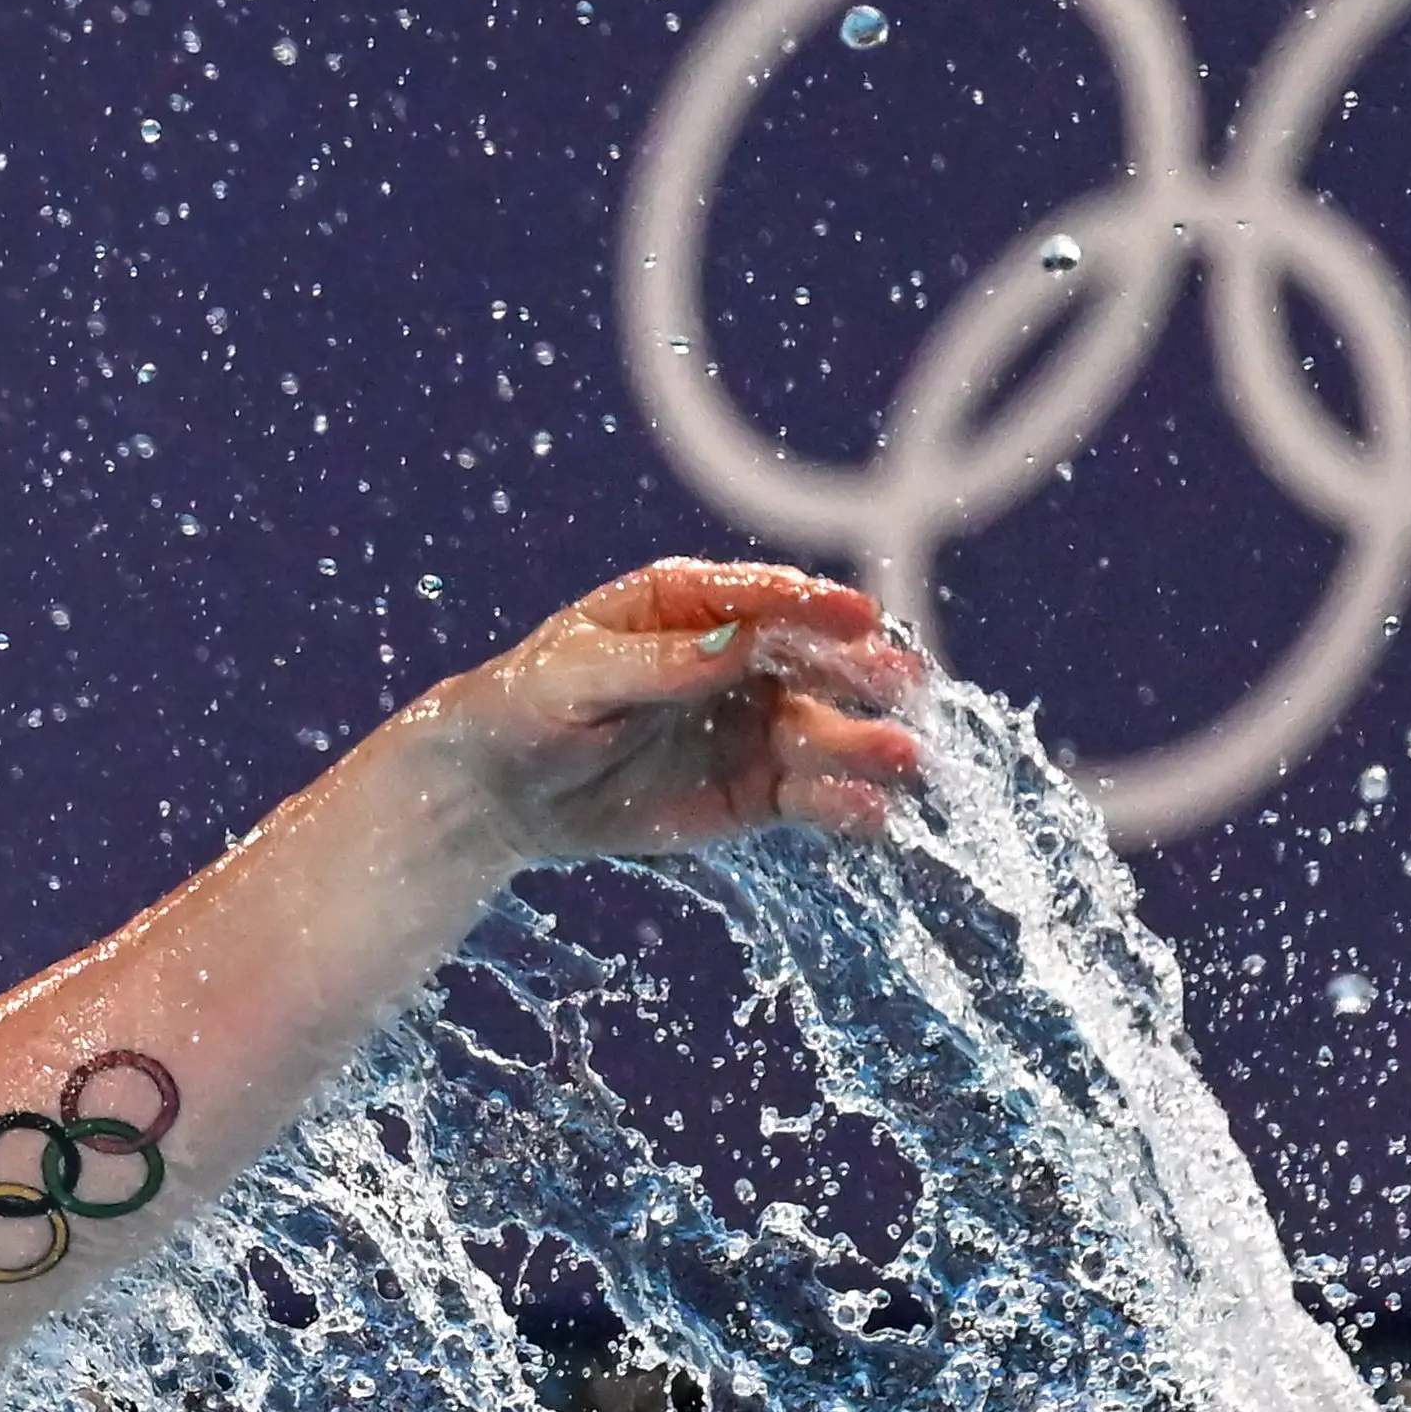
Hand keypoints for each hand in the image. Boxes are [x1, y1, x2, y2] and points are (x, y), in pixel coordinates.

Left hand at [408, 558, 922, 863]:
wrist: (502, 790)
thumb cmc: (528, 706)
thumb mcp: (577, 674)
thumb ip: (659, 662)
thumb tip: (738, 642)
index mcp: (692, 603)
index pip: (766, 598)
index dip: (815, 607)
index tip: (860, 620)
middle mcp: (739, 658)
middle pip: (817, 660)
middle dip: (866, 672)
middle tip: (908, 685)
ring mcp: (754, 726)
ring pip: (827, 732)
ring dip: (869, 744)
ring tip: (907, 761)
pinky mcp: (756, 792)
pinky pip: (811, 796)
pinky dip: (845, 804)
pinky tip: (873, 814)